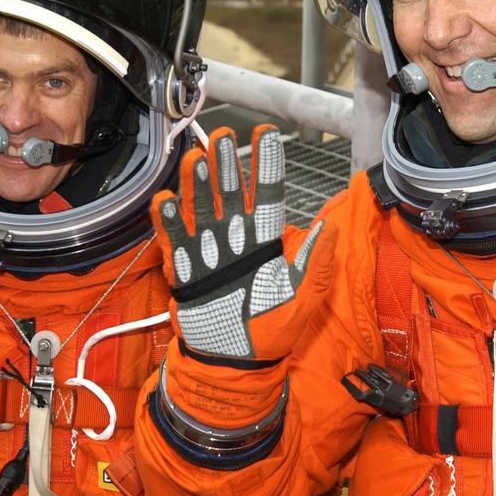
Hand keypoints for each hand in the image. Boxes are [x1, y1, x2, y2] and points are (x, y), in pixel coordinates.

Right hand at [151, 125, 335, 363]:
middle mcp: (235, 241)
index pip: (266, 195)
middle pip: (229, 194)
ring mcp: (208, 254)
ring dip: (196, 185)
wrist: (235, 363)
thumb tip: (331, 230)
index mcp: (266, 242)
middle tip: (221, 135)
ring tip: (195, 159)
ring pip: (201, 210)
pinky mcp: (185, 272)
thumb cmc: (272, 330)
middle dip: (225, 165)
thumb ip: (314, 264)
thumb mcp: (302, 298)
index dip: (265, 165)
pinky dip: (169, 222)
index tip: (265, 133)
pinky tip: (164, 199)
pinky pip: (175, 242)